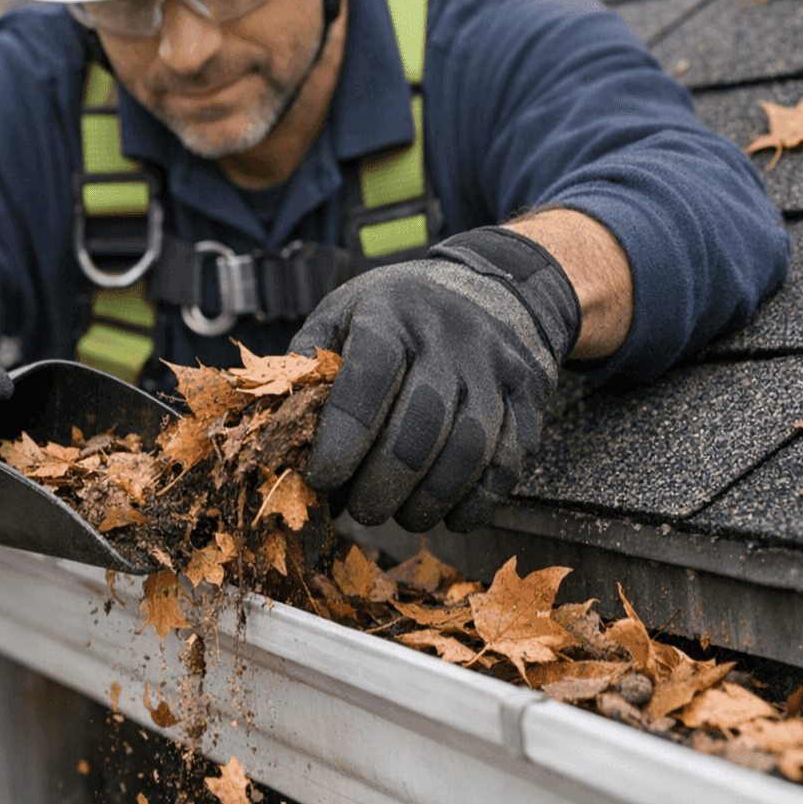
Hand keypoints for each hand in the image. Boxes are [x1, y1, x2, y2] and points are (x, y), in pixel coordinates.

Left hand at [289, 227, 579, 532]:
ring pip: (468, 450)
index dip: (342, 439)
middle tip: (362, 511)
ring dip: (429, 500)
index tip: (322, 479)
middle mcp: (450, 335)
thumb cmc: (400, 314)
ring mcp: (496, 365)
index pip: (368, 380)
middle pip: (420, 426)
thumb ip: (308, 368)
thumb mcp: (345, 314)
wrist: (495, 287)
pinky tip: (449, 515)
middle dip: (383, 484)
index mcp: (391, 313)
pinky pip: (508, 460)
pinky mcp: (529, 394)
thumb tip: (273, 435)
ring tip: (402, 516)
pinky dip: (476, 500)